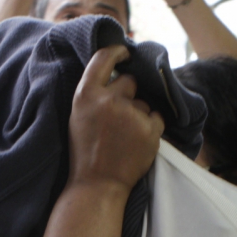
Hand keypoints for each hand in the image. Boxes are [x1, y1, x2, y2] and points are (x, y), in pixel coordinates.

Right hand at [68, 45, 163, 190]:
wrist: (97, 184)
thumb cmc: (86, 150)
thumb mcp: (79, 115)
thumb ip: (95, 92)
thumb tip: (120, 70)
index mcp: (86, 95)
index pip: (104, 58)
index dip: (118, 51)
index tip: (126, 52)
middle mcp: (109, 100)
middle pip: (130, 81)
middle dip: (128, 94)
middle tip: (119, 117)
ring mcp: (131, 115)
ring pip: (144, 103)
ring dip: (139, 115)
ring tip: (124, 138)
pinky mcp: (150, 129)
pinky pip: (157, 117)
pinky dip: (151, 128)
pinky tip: (136, 142)